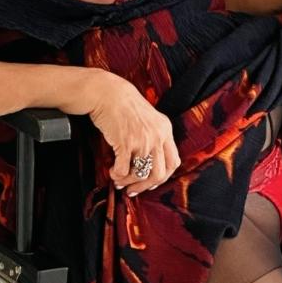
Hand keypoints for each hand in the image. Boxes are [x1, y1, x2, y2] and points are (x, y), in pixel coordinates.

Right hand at [81, 70, 180, 195]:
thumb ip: (154, 137)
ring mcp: (143, 140)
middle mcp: (157, 136)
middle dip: (145, 186)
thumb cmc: (124, 107)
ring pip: (141, 174)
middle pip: (159, 173)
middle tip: (132, 190)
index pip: (174, 162)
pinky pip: (124, 169)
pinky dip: (117, 175)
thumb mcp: (148, 119)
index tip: (150, 183)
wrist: (107, 92)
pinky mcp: (126, 142)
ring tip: (118, 180)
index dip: (163, 177)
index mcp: (165, 130)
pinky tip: (112, 171)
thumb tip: (149, 165)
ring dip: (128, 182)